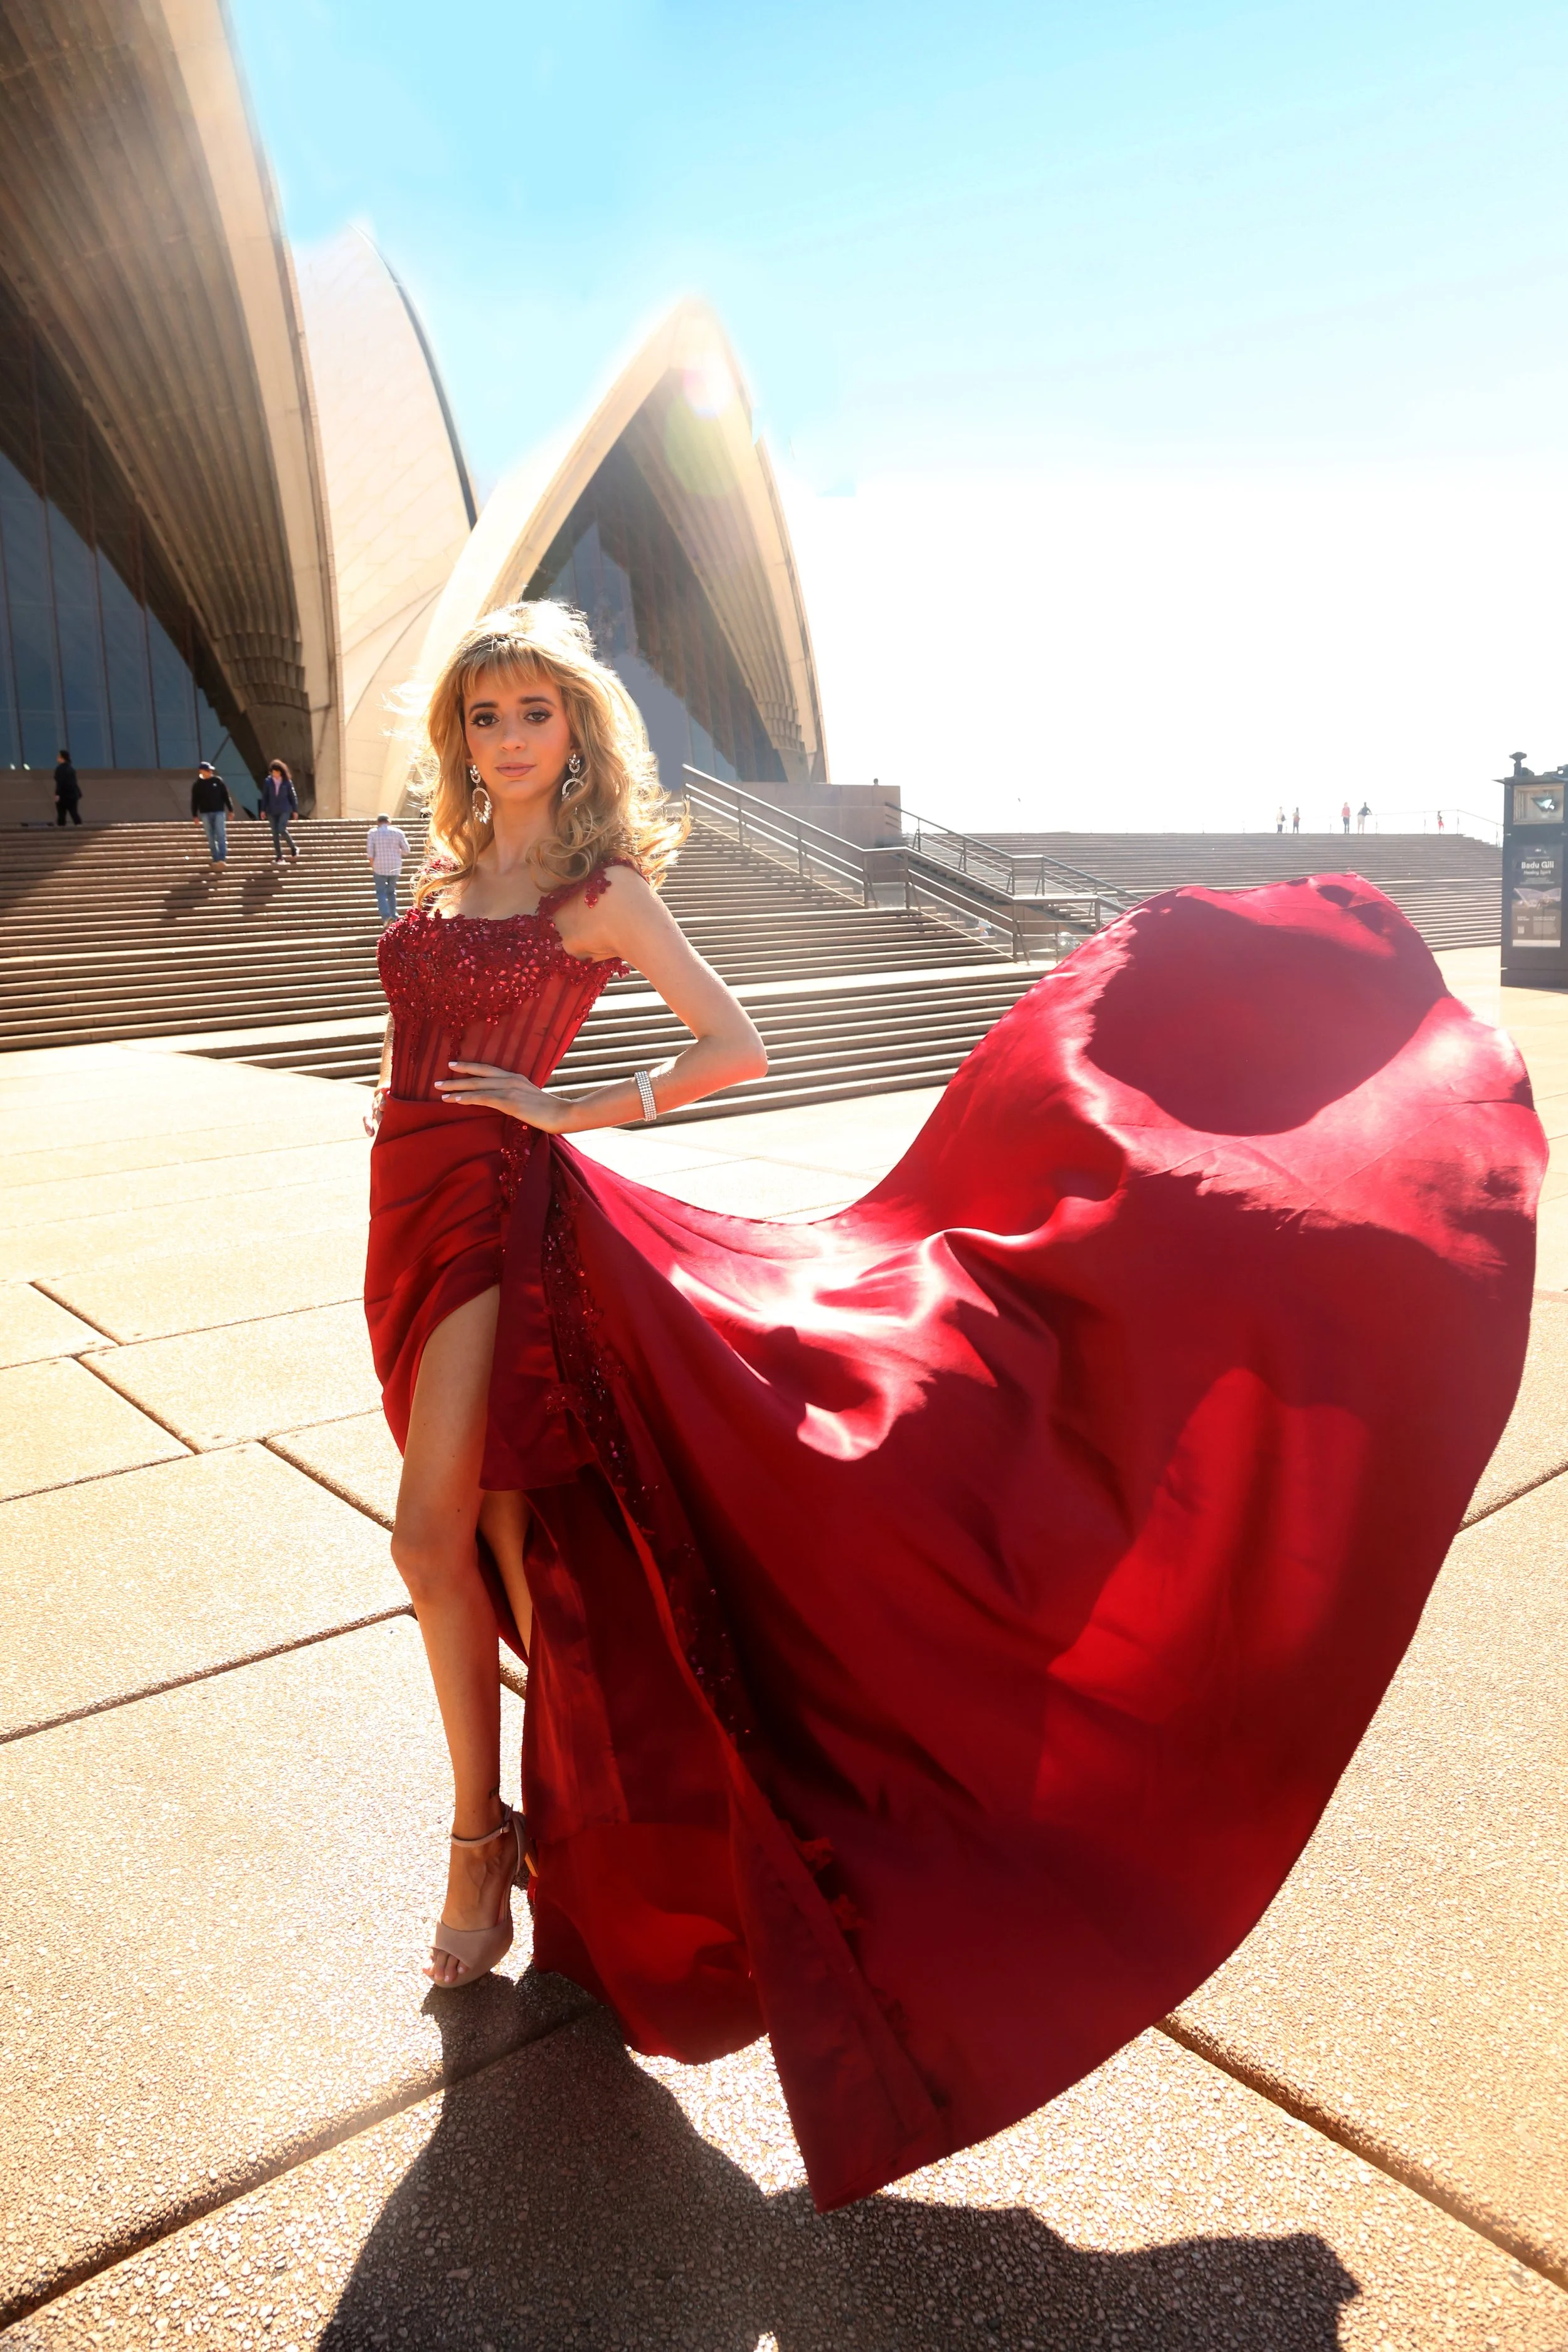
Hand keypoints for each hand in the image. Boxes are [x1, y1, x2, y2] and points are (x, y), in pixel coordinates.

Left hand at [434, 1061, 573, 1132]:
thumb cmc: (549, 1111)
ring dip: (456, 1089)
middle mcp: (510, 1079)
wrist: (563, 1114)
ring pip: (477, 1086)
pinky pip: (484, 1098)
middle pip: (477, 1076)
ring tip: (440, 1092)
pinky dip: (468, 1098)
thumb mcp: (529, 1099)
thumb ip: (515, 1096)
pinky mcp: (510, 1102)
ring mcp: (510, 1089)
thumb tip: (503, 1102)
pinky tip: (455, 1100)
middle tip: (437, 1080)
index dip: (469, 1067)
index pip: (487, 1069)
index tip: (453, 1065)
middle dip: (456, 1078)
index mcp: (515, 1077)